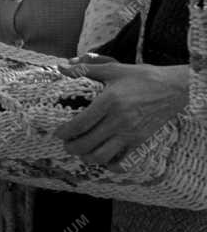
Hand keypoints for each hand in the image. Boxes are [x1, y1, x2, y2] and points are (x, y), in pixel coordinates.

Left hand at [55, 61, 190, 167]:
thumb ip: (86, 70)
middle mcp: (119, 120)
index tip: (57, 133)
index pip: (80, 124)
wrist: (174, 88)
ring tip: (81, 151)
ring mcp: (130, 133)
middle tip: (66, 144)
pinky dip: (109, 164)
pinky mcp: (140, 141)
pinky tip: (102, 157)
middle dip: (71, 147)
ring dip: (86, 157)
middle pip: (87, 144)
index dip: (64, 132)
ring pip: (102, 156)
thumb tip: (62, 68)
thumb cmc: (142, 77)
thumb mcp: (113, 69)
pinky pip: (122, 160)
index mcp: (109, 102)